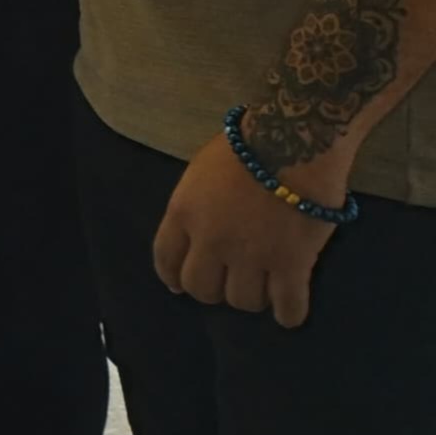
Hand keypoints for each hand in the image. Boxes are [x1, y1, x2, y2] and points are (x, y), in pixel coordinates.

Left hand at [153, 132, 339, 327]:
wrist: (291, 142)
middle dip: (213, 289)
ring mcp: (251, 256)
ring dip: (252, 298)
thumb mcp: (199, 173)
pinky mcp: (292, 265)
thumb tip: (193, 236)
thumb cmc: (245, 147)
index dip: (173, 277)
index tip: (179, 286)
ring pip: (243, 301)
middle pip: (201, 288)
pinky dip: (288, 314)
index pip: (165, 259)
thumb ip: (192, 207)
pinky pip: (288, 308)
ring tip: (263, 286)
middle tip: (229, 281)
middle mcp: (211, 241)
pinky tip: (288, 309)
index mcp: (183, 213)